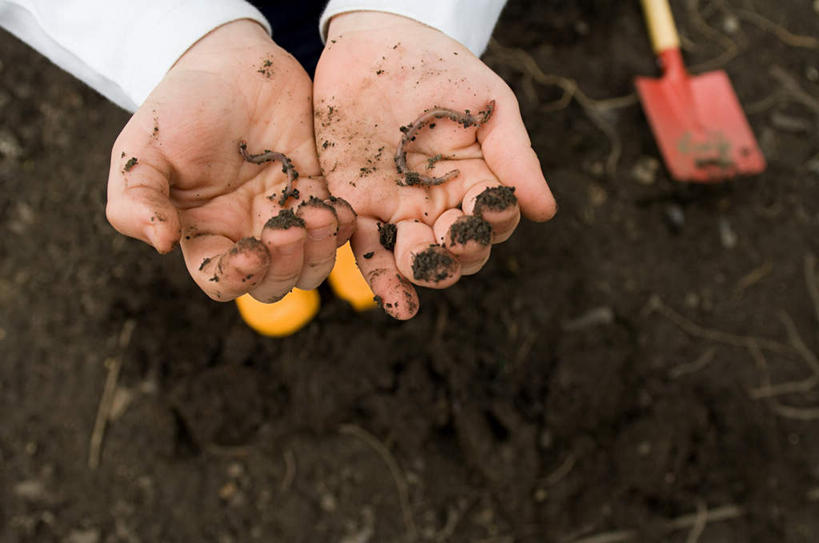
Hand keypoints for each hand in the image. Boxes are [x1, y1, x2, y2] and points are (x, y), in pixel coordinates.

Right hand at [106, 20, 354, 301]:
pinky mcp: (319, 191)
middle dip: (286, 267)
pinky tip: (340, 208)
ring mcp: (286, 213)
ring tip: (320, 215)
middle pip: (274, 283)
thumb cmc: (180, 106)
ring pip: (312, 265)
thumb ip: (135, 199)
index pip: (221, 281)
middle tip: (290, 228)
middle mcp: (248, 233)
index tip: (250, 251)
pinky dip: (343, 228)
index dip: (237, 277)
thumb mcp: (143, 148)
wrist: (230, 63)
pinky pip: (339, 228)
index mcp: (204, 234)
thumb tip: (161, 242)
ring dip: (320, 252)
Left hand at [313, 12, 555, 318]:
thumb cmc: (440, 67)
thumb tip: (546, 212)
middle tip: (454, 238)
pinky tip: (398, 305)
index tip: (487, 206)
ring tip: (424, 262)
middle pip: (460, 251)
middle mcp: (441, 203)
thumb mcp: (488, 105)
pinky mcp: (359, 208)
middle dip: (461, 253)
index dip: (494, 222)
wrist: (375, 43)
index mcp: (477, 180)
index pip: (494, 221)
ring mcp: (400, 208)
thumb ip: (514, 156)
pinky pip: (372, 254)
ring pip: (420, 259)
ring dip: (427, 270)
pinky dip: (386, 284)